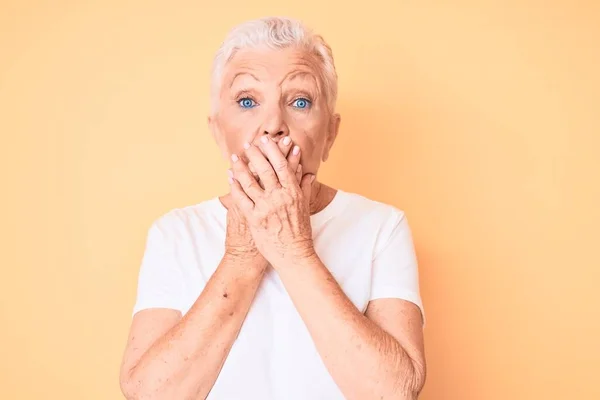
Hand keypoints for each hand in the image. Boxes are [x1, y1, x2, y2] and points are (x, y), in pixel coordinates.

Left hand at [229, 136, 315, 267]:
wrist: (294, 255)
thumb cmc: (300, 232)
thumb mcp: (305, 207)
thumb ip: (305, 188)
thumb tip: (308, 173)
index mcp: (293, 192)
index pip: (282, 166)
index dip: (273, 151)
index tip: (266, 140)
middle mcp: (279, 197)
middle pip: (264, 170)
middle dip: (255, 154)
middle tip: (247, 144)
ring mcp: (266, 208)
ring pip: (250, 182)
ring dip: (240, 167)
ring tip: (234, 157)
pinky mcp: (255, 219)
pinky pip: (241, 199)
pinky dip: (235, 187)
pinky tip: (230, 178)